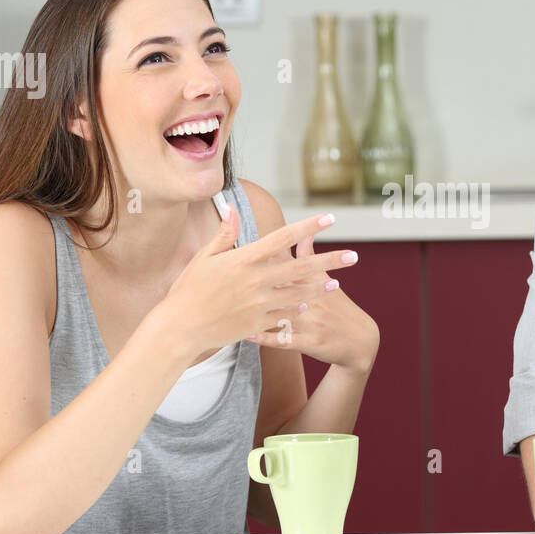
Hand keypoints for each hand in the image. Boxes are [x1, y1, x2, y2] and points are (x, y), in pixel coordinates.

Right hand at [156, 207, 358, 360]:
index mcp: (244, 259)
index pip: (283, 238)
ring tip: (338, 283)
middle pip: (300, 267)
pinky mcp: (257, 323)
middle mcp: (256, 280)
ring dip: (319, 287)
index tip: (330, 219)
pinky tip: (309, 303)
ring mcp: (259, 304)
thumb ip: (224, 233)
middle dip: (329, 261)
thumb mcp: (204, 257)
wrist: (181, 327)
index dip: (308, 227)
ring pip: (298, 293)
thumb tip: (229, 206)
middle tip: (354, 256)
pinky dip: (298, 308)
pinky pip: (284, 315)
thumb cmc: (188, 289)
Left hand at [245, 235, 379, 373]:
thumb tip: (304, 232)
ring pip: (282, 312)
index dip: (270, 253)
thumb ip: (311, 255)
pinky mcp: (311, 342)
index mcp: (314, 280)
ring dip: (258, 310)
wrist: (361, 340)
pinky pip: (285, 340)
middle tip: (234, 271)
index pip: (290, 261)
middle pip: (284, 283)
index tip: (248, 244)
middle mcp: (312, 298)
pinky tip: (248, 336)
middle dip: (259, 277)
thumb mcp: (327, 280)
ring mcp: (312, 321)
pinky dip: (267, 338)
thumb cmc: (339, 307)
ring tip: (233, 306)